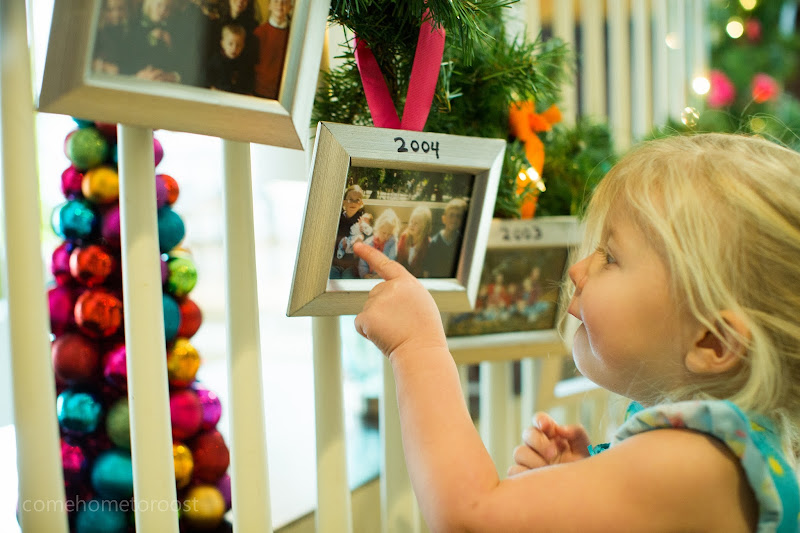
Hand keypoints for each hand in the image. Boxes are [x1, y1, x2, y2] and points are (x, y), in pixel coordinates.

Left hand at [353, 242, 447, 358]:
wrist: (421, 352)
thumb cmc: (424, 334)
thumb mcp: (421, 304)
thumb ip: (404, 293)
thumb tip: (385, 294)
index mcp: (408, 283)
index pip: (386, 265)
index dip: (370, 254)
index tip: (357, 245)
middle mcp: (392, 288)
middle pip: (375, 293)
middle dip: (382, 308)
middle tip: (399, 325)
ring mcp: (379, 301)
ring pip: (368, 310)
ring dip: (376, 321)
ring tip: (395, 332)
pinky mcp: (367, 316)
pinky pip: (360, 323)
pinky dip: (367, 332)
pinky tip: (382, 336)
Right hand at [507, 412, 590, 475]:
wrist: (580, 491)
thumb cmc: (581, 467)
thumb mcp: (584, 448)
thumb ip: (576, 432)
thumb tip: (560, 429)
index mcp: (550, 434)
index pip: (540, 420)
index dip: (540, 420)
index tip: (547, 426)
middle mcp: (536, 445)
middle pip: (527, 434)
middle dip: (540, 442)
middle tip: (553, 454)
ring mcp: (527, 460)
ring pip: (519, 452)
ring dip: (534, 460)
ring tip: (548, 471)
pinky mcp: (520, 476)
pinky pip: (514, 470)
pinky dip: (525, 474)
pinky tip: (539, 480)